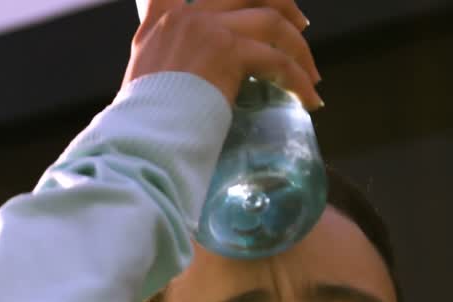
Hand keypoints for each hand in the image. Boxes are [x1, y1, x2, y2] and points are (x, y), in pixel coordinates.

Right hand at [123, 0, 323, 109]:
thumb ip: (164, 62)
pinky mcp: (229, 51)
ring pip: (270, 21)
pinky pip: (277, 60)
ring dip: (298, 47)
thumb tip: (187, 78)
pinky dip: (298, 80)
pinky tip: (309, 99)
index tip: (254, 2)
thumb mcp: (142, 80)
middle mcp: (185, 17)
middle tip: (298, 25)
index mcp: (162, 22)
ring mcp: (208, 29)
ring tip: (310, 73)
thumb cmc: (145, 123)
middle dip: (279, 3)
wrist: (146, 136)